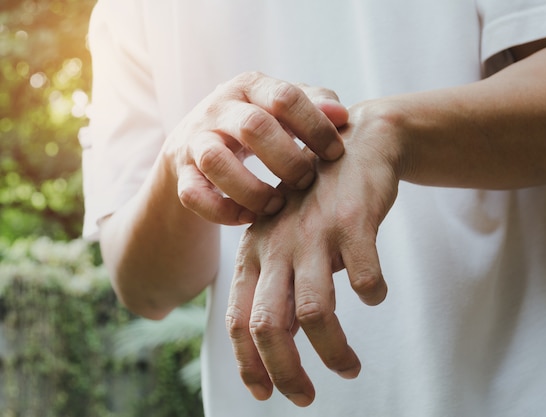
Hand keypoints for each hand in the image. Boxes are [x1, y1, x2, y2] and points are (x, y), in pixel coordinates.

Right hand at [162, 72, 347, 224]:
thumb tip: (342, 116)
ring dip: (253, 190)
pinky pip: (194, 194)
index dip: (315, 126)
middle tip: (306, 181)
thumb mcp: (284, 107)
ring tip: (277, 205)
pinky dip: (222, 211)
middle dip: (287, 160)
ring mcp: (196, 140)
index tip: (335, 153)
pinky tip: (249, 218)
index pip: (284, 97)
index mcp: (250, 87)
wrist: (198, 141)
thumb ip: (315, 104)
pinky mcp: (182, 173)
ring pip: (217, 161)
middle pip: (253, 127)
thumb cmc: (260, 124)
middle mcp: (219, 108)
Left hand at [226, 102, 400, 405]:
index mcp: (256, 251)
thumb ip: (279, 285)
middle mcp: (278, 245)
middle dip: (286, 373)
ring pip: (316, 312)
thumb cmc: (318, 203)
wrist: (355, 144)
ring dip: (334, 351)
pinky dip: (373, 294)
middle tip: (305, 398)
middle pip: (270, 325)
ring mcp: (315, 233)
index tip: (264, 394)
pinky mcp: (353, 222)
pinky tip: (377, 293)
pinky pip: (364, 278)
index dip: (248, 363)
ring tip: (350, 367)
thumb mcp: (286, 240)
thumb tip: (283, 342)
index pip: (239, 318)